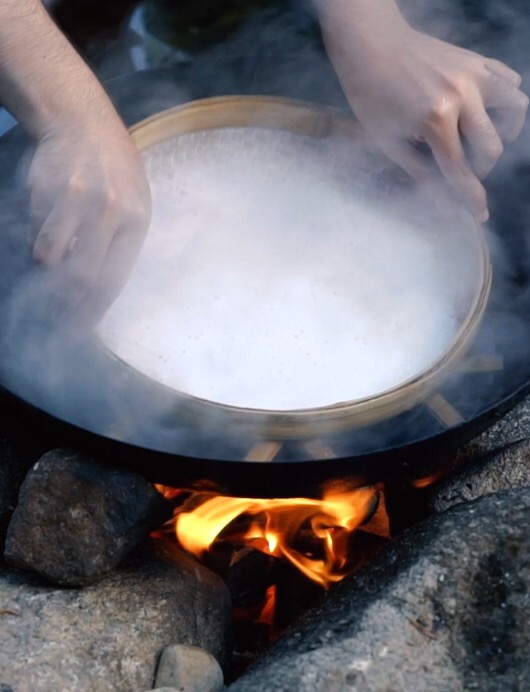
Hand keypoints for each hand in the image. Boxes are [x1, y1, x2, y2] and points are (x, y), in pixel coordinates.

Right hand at [27, 114, 150, 324]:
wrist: (83, 123)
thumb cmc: (115, 173)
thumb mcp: (135, 207)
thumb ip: (120, 248)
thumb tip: (97, 296)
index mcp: (136, 221)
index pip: (112, 281)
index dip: (91, 312)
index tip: (78, 330)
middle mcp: (109, 211)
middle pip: (80, 277)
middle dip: (65, 305)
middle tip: (56, 317)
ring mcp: (74, 199)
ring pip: (50, 258)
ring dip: (44, 279)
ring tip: (45, 284)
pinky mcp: (44, 191)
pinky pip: (33, 234)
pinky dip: (33, 248)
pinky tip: (40, 247)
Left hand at [321, 8, 527, 220]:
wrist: (369, 44)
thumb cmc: (371, 96)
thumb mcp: (388, 141)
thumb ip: (421, 173)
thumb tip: (444, 205)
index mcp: (435, 119)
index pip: (461, 169)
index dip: (471, 198)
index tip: (479, 215)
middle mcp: (462, 95)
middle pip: (492, 147)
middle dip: (479, 168)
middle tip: (459, 167)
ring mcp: (474, 74)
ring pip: (516, 109)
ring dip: (503, 133)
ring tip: (481, 140)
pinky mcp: (477, 59)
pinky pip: (510, 82)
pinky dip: (504, 101)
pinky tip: (484, 111)